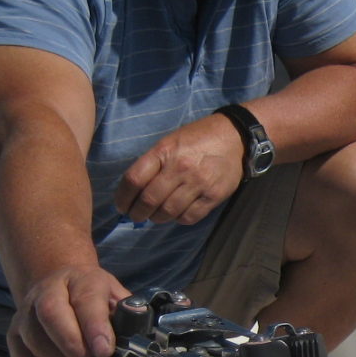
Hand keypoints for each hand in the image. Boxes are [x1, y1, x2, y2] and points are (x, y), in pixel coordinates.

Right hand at [7, 265, 129, 356]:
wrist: (61, 286)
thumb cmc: (94, 297)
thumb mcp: (116, 297)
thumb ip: (126, 316)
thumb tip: (137, 336)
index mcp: (80, 279)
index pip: (86, 299)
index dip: (94, 326)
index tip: (104, 351)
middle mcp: (48, 291)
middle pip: (52, 317)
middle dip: (75, 350)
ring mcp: (26, 312)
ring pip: (35, 341)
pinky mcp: (14, 333)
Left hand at [114, 114, 245, 224]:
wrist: (234, 137)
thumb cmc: (197, 138)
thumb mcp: (170, 142)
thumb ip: (153, 164)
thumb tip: (135, 191)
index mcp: (164, 152)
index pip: (134, 179)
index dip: (123, 197)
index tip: (121, 205)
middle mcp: (180, 168)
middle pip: (149, 200)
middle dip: (138, 213)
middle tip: (135, 216)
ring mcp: (198, 183)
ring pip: (168, 212)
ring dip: (156, 218)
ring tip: (155, 216)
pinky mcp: (213, 196)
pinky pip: (189, 217)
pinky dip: (178, 219)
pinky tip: (177, 214)